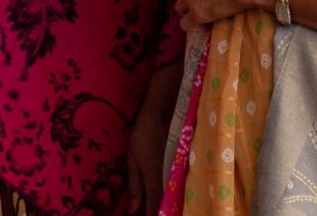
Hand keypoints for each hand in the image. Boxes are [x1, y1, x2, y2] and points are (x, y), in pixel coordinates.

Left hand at [126, 96, 169, 214]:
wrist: (163, 111)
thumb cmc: (144, 134)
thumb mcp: (132, 159)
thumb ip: (134, 185)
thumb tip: (132, 209)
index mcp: (154, 179)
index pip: (155, 208)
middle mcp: (169, 179)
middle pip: (167, 205)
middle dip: (161, 211)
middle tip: (151, 212)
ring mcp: (179, 172)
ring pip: (176, 197)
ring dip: (169, 204)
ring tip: (159, 205)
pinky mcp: (184, 165)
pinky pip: (179, 186)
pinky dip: (175, 194)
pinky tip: (170, 195)